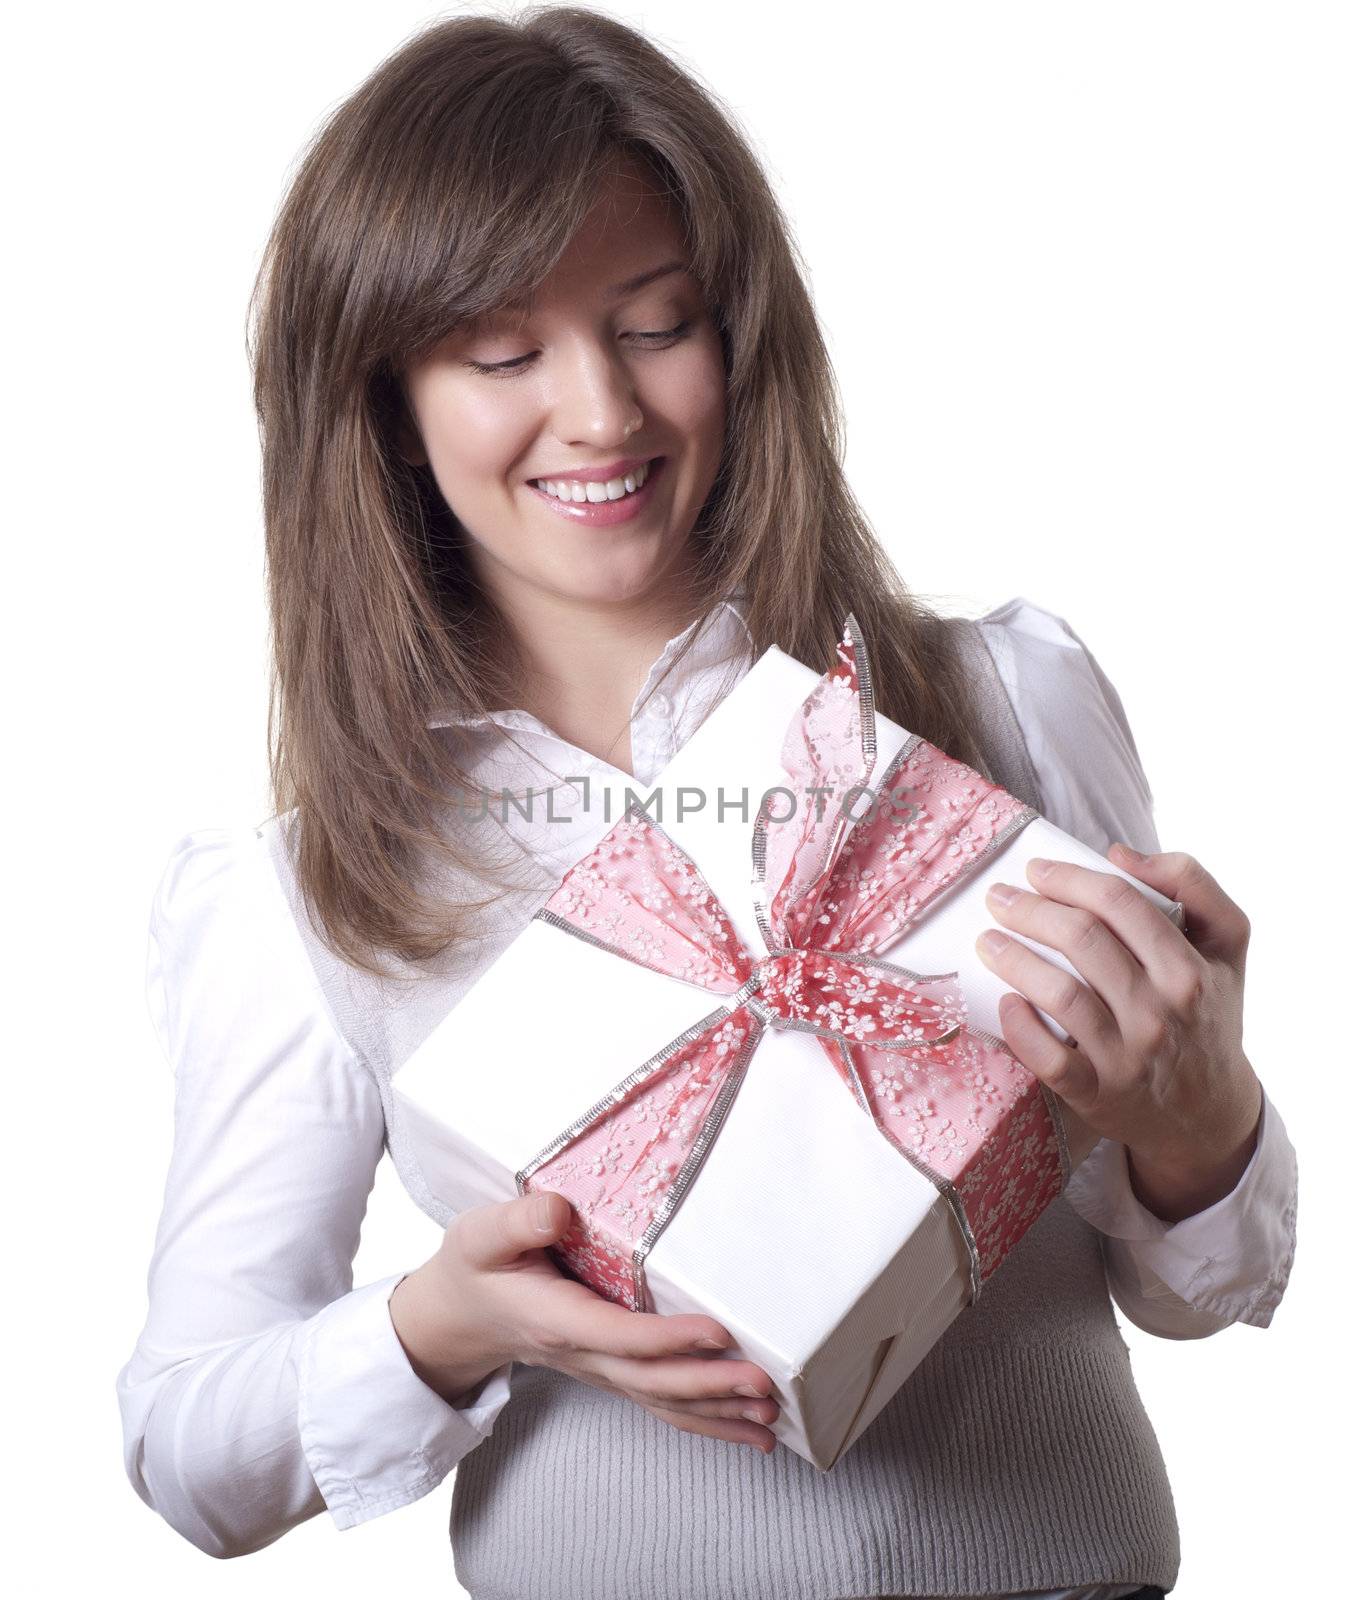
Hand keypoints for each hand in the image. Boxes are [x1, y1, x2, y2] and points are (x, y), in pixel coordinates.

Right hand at [389, 1189, 779, 1453]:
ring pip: (663, 1401)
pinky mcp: (613, 1373)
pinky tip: (748, 1431)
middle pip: (653, 1379)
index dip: (668, 1338)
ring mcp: (600, 1370)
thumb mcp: (481, 1235)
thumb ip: (518, 1222)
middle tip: (763, 1385)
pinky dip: (708, 1420)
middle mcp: (583, 1354)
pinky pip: (662, 1404)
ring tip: (769, 1419)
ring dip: (718, 1411)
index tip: (717, 1332)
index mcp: (555, 1319)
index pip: (619, 1334)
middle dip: (710, 1385)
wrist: (459, 1317)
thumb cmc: (475, 1268)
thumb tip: (556, 1210)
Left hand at [972, 844, 1264, 1220]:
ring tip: (987, 941)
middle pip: (1082, 941)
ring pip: (1061, 994)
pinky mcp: (1098, 1094)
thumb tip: (1118, 854)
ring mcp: (1129, 1057)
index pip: (1120, 903)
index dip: (1070, 878)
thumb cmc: (1206, 1012)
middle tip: (999, 898)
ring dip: (1013, 959)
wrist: (1207, 1110)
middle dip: (1031, 910)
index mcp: (1189, 969)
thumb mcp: (1225, 943)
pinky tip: (1004, 1002)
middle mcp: (1161, 1013)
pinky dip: (1020, 1027)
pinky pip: (1049, 1059)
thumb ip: (1191, 883)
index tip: (1036, 869)